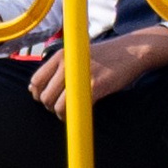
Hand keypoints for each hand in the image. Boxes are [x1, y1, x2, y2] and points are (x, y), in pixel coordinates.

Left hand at [29, 22, 167, 111]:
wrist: (132, 51)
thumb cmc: (105, 56)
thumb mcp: (78, 54)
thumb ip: (59, 67)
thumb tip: (35, 88)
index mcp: (61, 55)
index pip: (36, 80)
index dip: (38, 94)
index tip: (45, 99)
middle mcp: (67, 64)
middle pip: (45, 96)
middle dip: (50, 107)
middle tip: (61, 108)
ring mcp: (80, 76)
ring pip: (57, 105)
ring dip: (61, 114)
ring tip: (70, 112)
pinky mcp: (94, 87)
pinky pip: (74, 109)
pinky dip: (73, 116)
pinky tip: (80, 113)